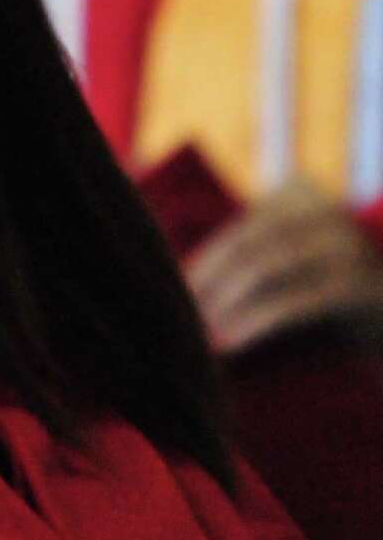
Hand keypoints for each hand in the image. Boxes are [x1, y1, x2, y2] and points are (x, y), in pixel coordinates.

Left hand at [185, 177, 382, 354]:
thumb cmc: (332, 300)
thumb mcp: (292, 265)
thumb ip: (251, 259)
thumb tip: (177, 281)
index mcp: (304, 195)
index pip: (241, 230)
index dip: (205, 264)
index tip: (178, 295)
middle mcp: (328, 211)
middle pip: (249, 245)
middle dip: (209, 283)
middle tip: (181, 317)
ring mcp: (348, 245)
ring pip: (267, 267)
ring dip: (226, 303)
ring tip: (201, 335)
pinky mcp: (362, 285)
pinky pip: (297, 300)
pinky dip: (255, 322)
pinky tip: (230, 344)